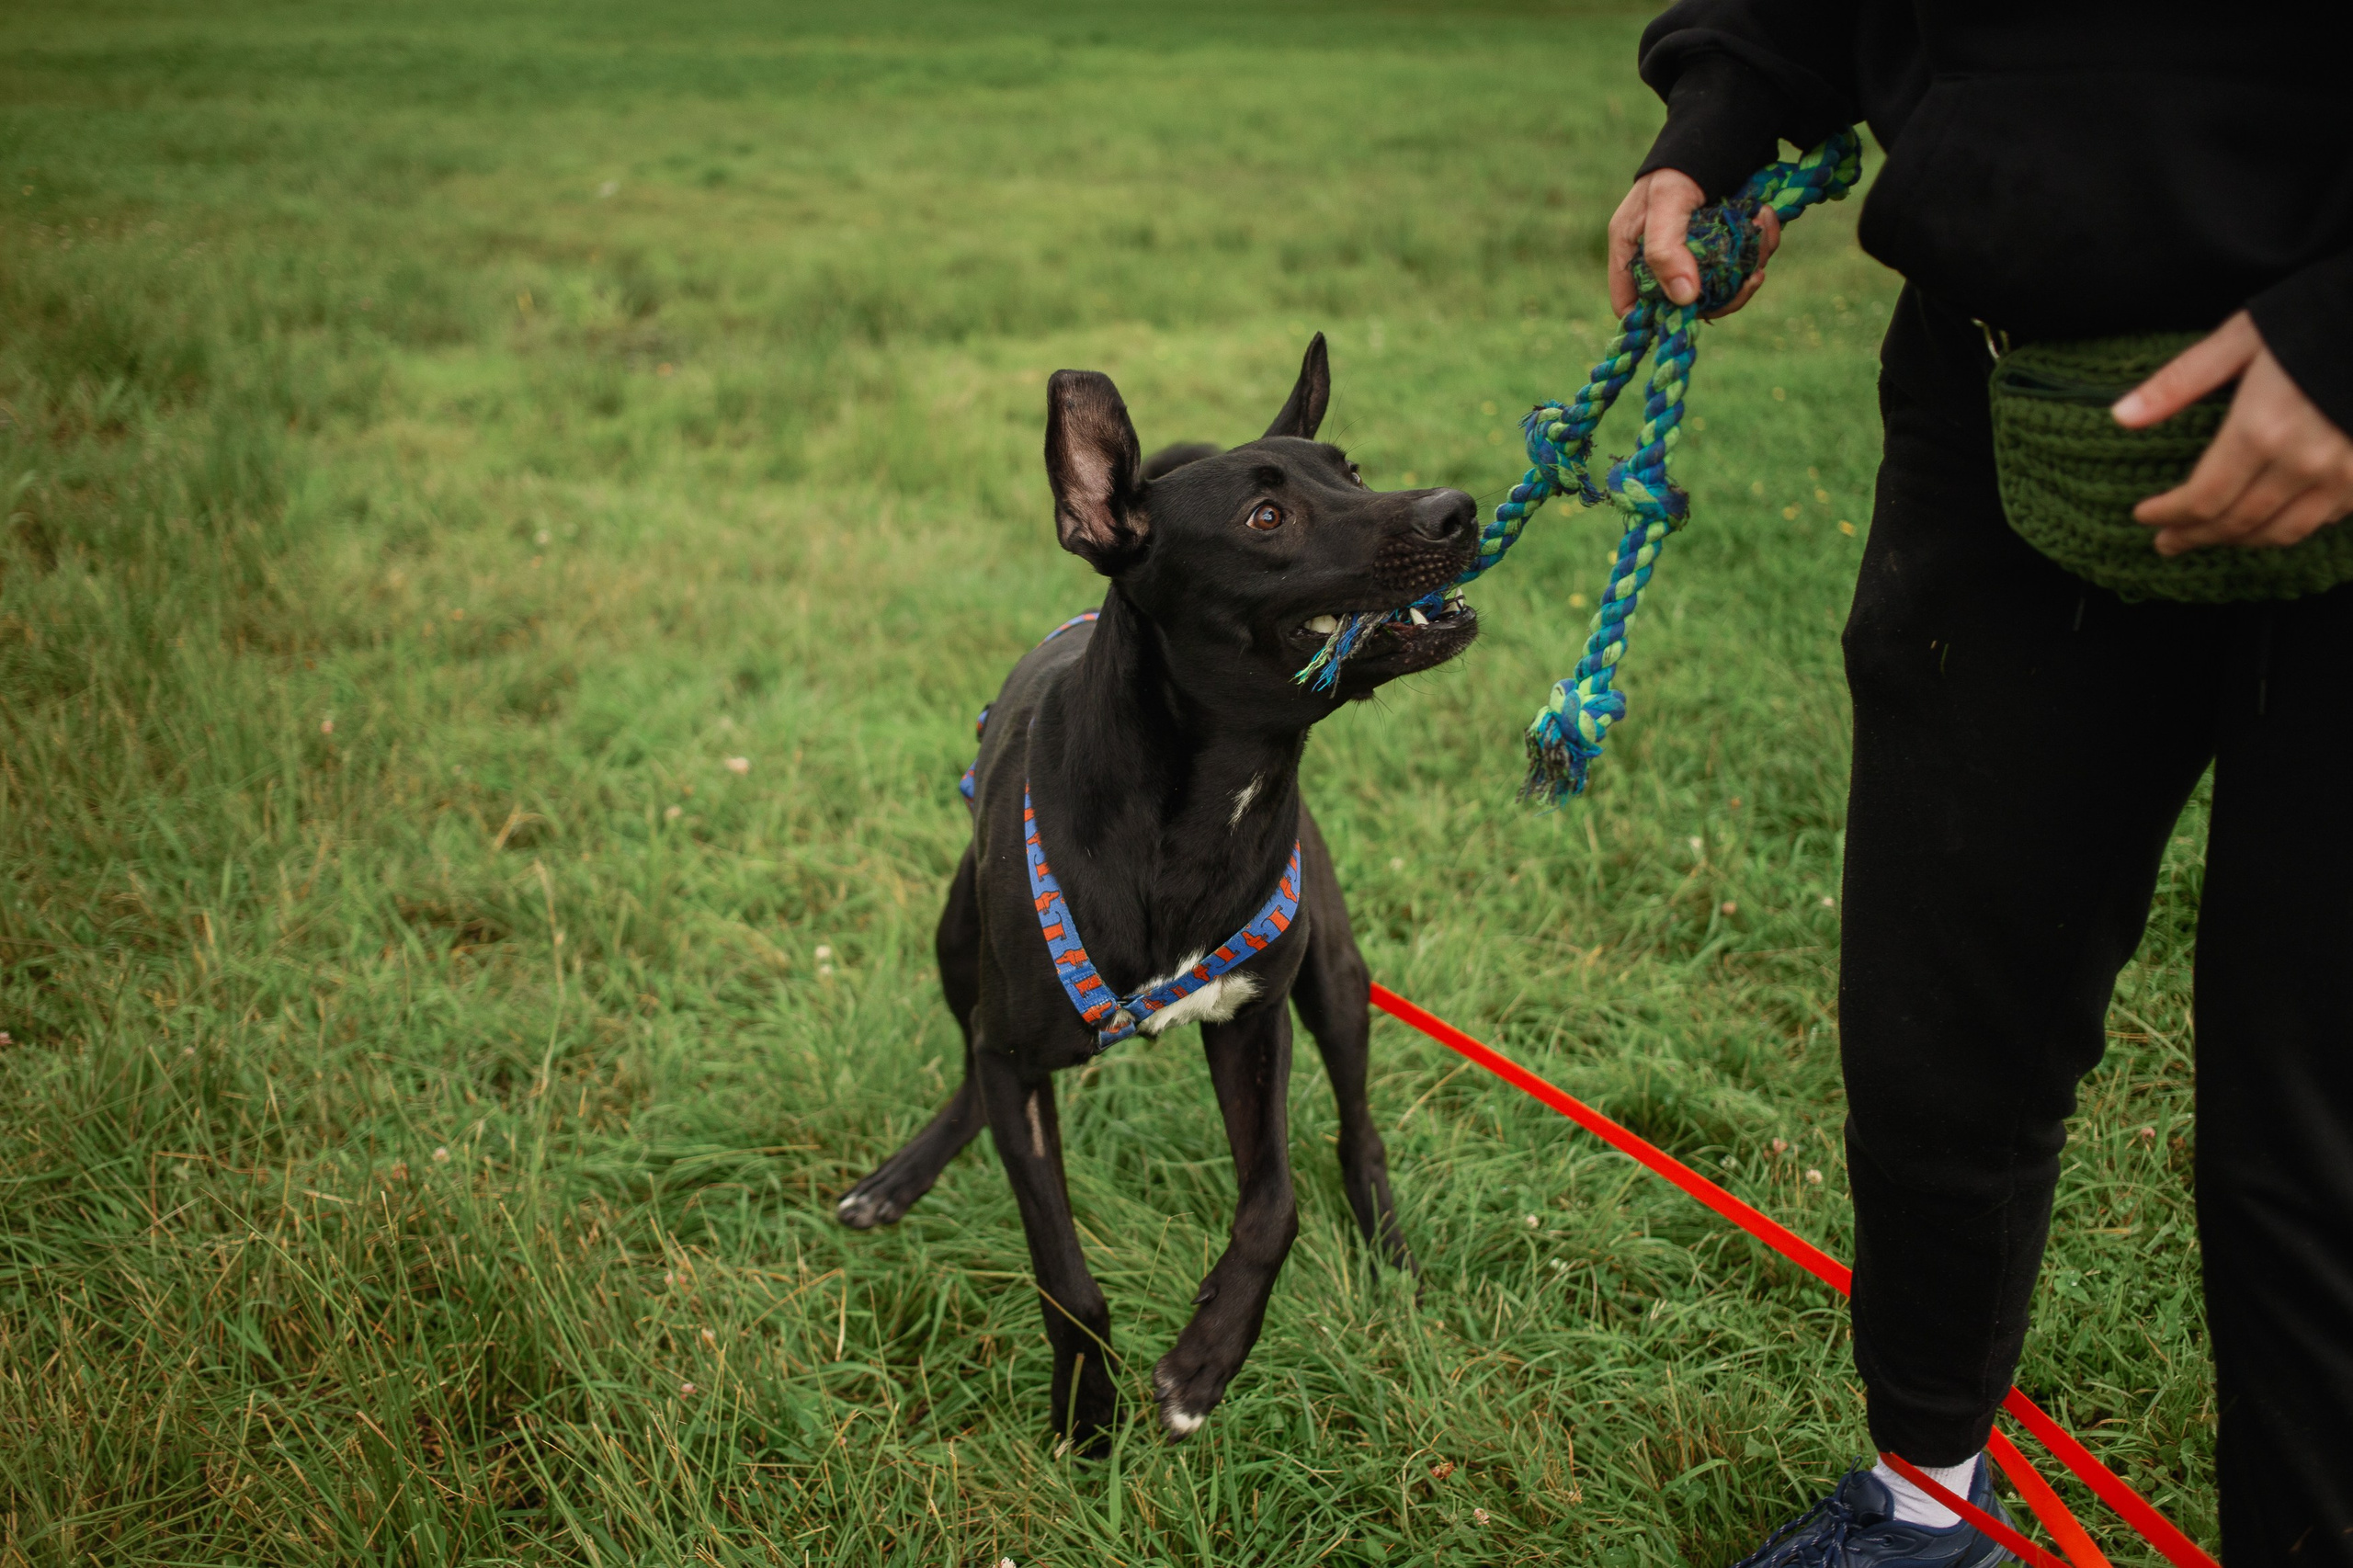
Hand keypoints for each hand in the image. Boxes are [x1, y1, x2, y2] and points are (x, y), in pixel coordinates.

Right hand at [1607, 168, 1780, 318]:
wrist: (1726, 123)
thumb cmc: (1683, 160)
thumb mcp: (1666, 201)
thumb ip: (1665, 251)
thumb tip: (1685, 301)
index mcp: (1630, 250)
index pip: (1631, 305)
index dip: (1655, 319)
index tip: (1691, 314)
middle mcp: (1661, 257)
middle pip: (1685, 305)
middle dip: (1723, 294)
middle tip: (1751, 275)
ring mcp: (1694, 253)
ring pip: (1719, 288)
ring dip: (1749, 267)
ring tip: (1762, 228)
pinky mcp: (1723, 244)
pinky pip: (1741, 264)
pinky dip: (1760, 247)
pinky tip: (1766, 219)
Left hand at [2115, 311, 2352, 554]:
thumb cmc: (2315, 317)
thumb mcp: (2241, 338)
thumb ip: (2180, 382)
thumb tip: (2120, 416)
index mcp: (2262, 430)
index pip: (2202, 498)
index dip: (2167, 514)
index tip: (2143, 516)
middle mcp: (2303, 463)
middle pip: (2236, 522)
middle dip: (2193, 536)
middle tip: (2166, 542)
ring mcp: (2343, 475)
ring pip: (2280, 532)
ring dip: (2237, 541)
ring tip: (2207, 537)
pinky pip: (2322, 520)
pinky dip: (2285, 527)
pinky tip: (2264, 521)